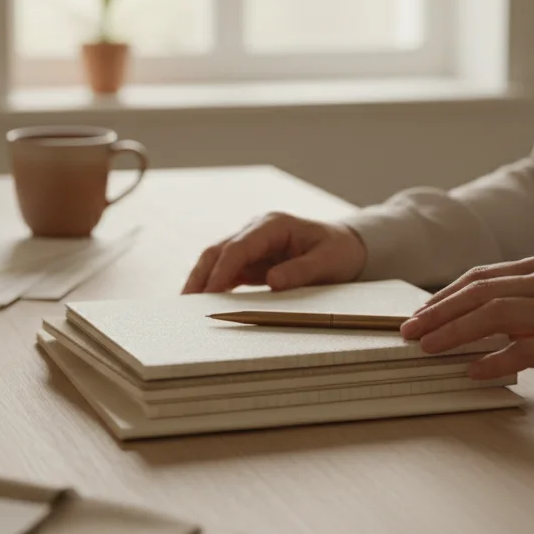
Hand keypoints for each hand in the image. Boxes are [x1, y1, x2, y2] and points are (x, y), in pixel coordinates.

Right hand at [182, 212, 367, 293]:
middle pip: (218, 250)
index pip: (239, 246)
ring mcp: (252, 244)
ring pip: (217, 261)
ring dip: (202, 282)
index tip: (210, 293)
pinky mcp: (251, 260)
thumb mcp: (327, 262)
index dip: (222, 270)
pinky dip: (214, 287)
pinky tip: (204, 305)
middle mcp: (257, 230)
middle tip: (186, 304)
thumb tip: (273, 281)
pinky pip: (227, 273)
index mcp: (274, 225)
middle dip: (200, 276)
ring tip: (187, 308)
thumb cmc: (338, 252)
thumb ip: (301, 271)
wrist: (346, 248)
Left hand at [398, 253, 533, 386]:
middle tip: (410, 332)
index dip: (445, 296)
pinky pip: (525, 349)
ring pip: (495, 314)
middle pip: (480, 292)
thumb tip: (473, 319)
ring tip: (430, 349)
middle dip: (439, 313)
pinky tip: (473, 371)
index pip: (480, 276)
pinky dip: (494, 360)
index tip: (420, 314)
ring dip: (456, 332)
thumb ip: (521, 301)